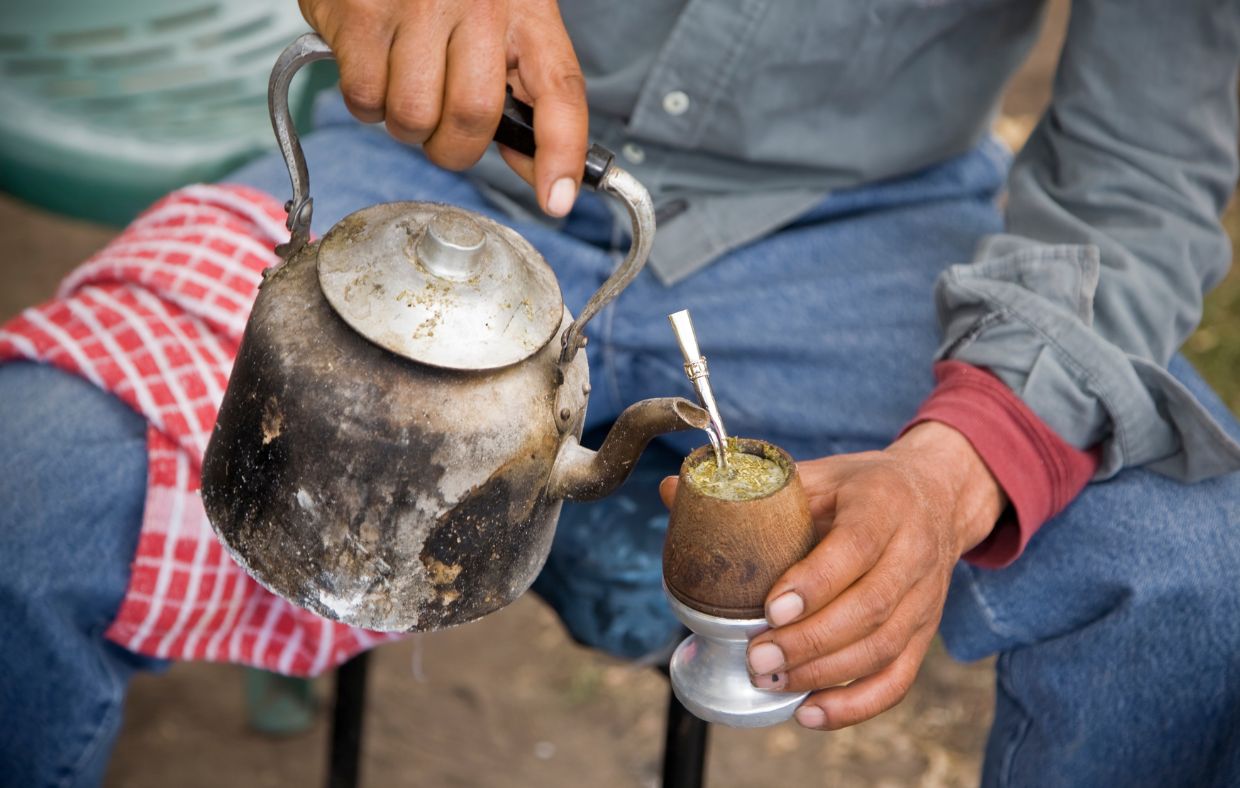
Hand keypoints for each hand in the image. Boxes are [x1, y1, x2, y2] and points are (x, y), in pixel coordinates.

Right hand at [300, 0, 587, 215]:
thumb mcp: (506, 19)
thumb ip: (524, 93)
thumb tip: (543, 175)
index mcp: (526, 8)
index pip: (559, 90)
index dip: (561, 153)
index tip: (558, 201)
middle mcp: (477, 3)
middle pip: (471, 119)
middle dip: (454, 147)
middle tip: (443, 128)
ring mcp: (414, 5)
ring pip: (411, 118)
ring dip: (406, 125)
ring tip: (406, 83)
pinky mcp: (358, 13)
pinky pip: (363, 99)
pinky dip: (366, 101)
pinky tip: (373, 62)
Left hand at [660, 422, 1004, 729]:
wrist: (937, 496)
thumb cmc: (863, 488)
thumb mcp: (817, 474)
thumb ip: (752, 489)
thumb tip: (668, 491)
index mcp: (883, 505)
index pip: (856, 547)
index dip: (814, 582)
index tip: (770, 607)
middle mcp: (913, 552)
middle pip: (870, 608)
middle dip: (810, 640)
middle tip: (757, 657)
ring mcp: (923, 598)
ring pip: (882, 648)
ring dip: (824, 673)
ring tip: (771, 681)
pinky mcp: (923, 632)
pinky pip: (897, 679)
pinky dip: (855, 705)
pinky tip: (809, 713)